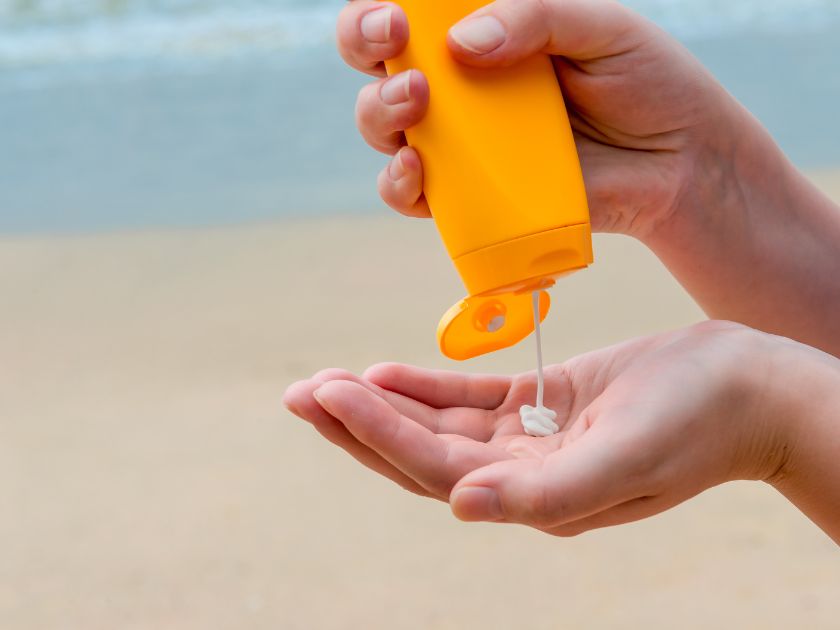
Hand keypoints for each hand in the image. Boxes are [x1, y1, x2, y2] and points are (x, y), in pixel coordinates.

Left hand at [284, 322, 803, 535]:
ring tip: (325, 381)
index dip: (377, 432)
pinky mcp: (544, 404)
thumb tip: (462, 506)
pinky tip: (385, 371)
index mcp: (536, 497)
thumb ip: (548, 493)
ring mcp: (531, 440)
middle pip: (420, 452)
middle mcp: (523, 475)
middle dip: (357, 423)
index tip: (327, 393)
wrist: (748, 388)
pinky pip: (470, 398)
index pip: (435, 467)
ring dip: (382, 401)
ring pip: (437, 423)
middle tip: (299, 393)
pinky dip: (426, 386)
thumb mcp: (627, 458)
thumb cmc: (699, 421)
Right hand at [337, 0, 737, 235]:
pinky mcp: (473, 198)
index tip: (394, 12)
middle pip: (379, 64)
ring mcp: (464, 145)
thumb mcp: (602, 28)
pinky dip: (399, 186)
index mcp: (487, 34)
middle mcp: (463, 88)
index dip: (380, 7)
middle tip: (392, 43)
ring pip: (383, 129)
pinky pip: (413, 196)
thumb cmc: (647, 84)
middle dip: (364, 46)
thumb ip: (537, 18)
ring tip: (414, 103)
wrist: (680, 164)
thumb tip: (461, 44)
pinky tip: (416, 170)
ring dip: (379, 113)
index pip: (414, 14)